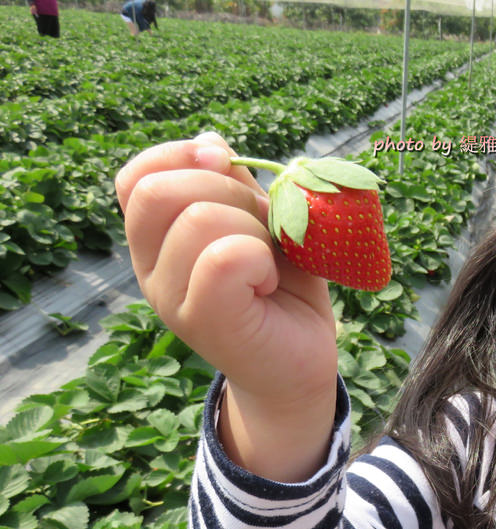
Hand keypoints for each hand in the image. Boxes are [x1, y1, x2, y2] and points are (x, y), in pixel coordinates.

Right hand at [116, 133, 340, 479]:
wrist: (302, 360)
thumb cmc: (284, 288)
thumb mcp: (261, 222)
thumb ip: (233, 184)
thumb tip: (210, 143)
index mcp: (158, 239)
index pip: (136, 178)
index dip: (181, 157)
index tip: (228, 166)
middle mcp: (151, 269)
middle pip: (161, 191)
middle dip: (228, 192)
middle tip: (263, 230)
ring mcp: (170, 299)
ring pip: (200, 219)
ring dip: (252, 228)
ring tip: (268, 263)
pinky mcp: (205, 322)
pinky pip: (225, 259)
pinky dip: (260, 260)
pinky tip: (267, 284)